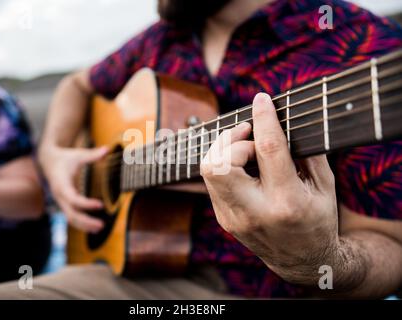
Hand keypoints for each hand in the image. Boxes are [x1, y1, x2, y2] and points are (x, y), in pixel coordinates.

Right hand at [42, 146, 107, 232]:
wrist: (49, 161)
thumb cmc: (66, 158)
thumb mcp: (78, 154)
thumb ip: (92, 155)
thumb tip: (107, 149)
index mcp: (61, 184)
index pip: (73, 198)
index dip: (86, 203)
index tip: (101, 205)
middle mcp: (60, 196)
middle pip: (71, 214)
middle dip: (86, 221)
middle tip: (102, 224)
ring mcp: (61, 202)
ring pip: (70, 218)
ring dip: (84, 225)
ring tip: (100, 228)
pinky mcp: (64, 204)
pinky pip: (71, 217)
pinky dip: (81, 224)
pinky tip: (93, 227)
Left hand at [200, 93, 338, 283]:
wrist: (302, 262)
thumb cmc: (318, 220)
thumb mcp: (325, 186)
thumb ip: (307, 152)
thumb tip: (284, 120)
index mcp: (287, 203)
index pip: (267, 150)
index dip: (263, 119)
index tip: (261, 99)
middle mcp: (254, 212)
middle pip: (219, 164)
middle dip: (231, 139)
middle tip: (249, 133)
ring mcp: (234, 218)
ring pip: (209, 171)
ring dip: (225, 150)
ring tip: (247, 149)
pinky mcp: (224, 219)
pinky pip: (213, 182)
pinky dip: (225, 165)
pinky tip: (242, 165)